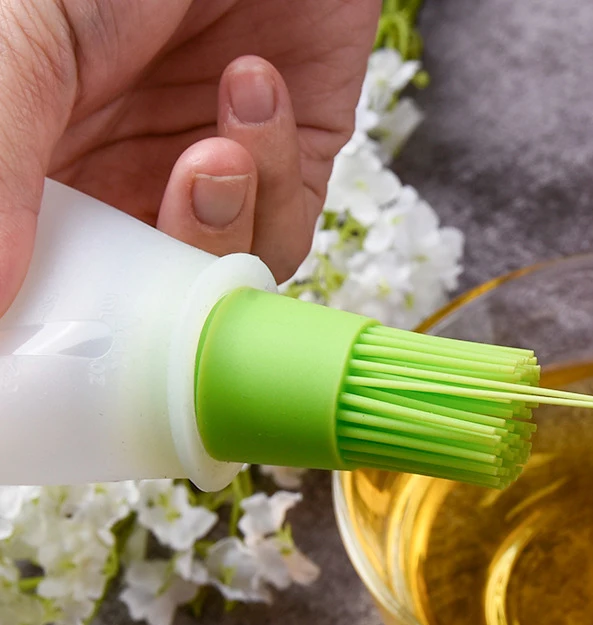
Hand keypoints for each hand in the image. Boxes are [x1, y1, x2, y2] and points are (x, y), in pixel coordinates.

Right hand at [0, 0, 379, 310]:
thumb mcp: (27, 39)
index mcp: (39, 164)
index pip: (48, 278)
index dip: (57, 315)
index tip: (61, 333)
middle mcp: (119, 187)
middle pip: (136, 298)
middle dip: (156, 279)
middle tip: (164, 206)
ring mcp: (202, 187)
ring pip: (211, 278)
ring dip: (220, 216)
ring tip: (216, 136)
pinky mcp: (280, 175)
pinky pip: (281, 230)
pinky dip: (273, 173)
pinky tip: (254, 89)